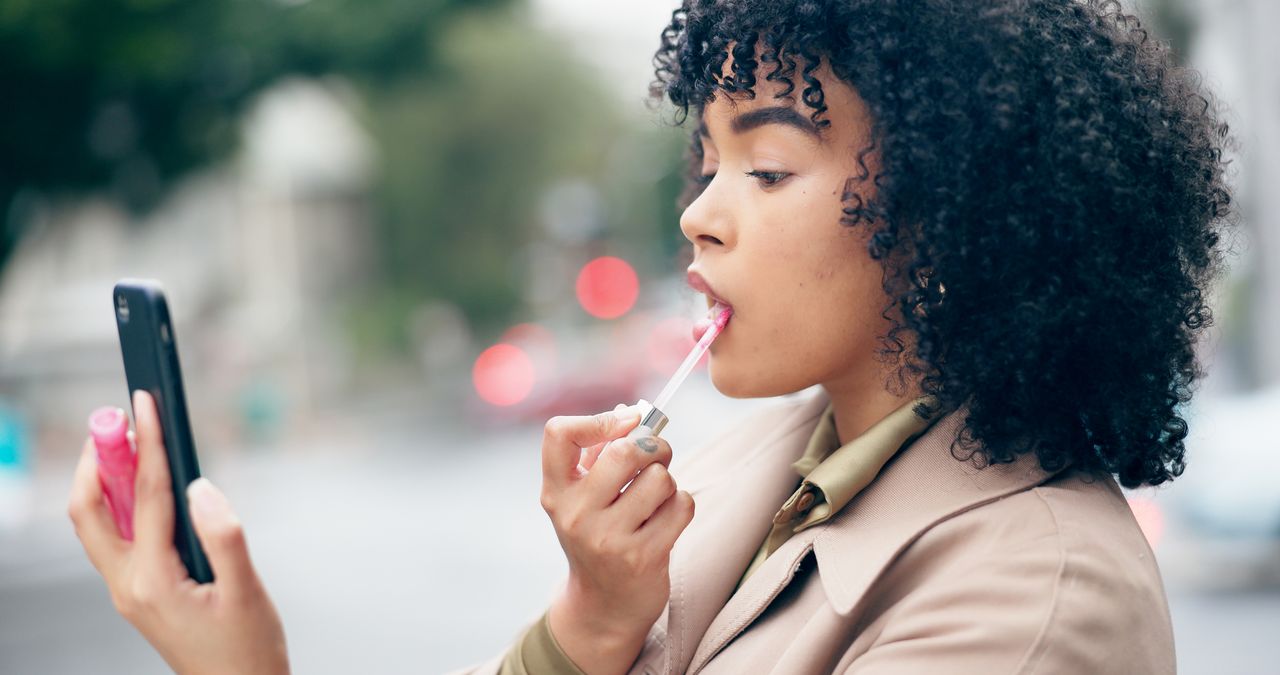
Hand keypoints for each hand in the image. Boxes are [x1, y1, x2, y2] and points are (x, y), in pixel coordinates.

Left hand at [68, 390, 289, 674]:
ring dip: (106, 479)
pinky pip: (117, 537)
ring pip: (97, 523)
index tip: (144, 405)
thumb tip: (201, 486)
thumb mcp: (247, 592)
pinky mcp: (139, 592)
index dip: (147, 444)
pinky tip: (148, 486)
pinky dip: (122, 502)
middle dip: (99, 460)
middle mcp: (129, 585)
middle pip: (90, 510)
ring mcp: (128, 590)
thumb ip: (225, 536)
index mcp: (153, 581)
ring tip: (128, 441)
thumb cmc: (247, 650)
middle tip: (117, 421)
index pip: (146, 496)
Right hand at [539, 405, 695, 674]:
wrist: (604, 605)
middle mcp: (576, 514)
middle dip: (654, 446)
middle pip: (625, 450)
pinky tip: (666, 520)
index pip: (558, 433)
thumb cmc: (600, 535)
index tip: (625, 423)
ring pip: (660, 478)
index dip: (598, 419)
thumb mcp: (584, 498)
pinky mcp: (643, 557)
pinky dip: (681, 506)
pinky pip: (681, 505)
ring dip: (668, 482)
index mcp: (556, 492)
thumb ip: (600, 454)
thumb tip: (633, 413)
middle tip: (657, 457)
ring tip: (656, 499)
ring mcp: (608, 539)